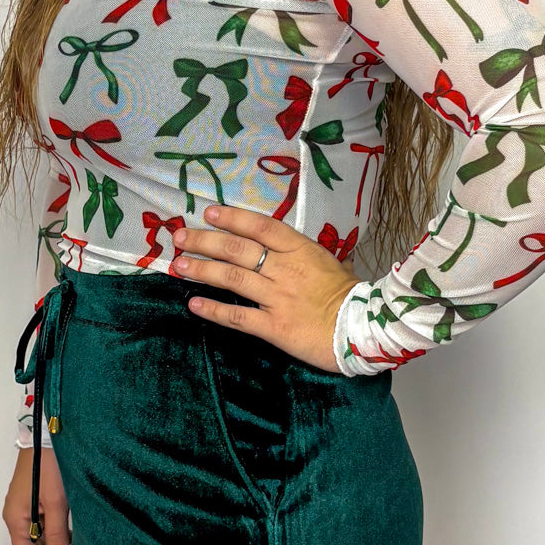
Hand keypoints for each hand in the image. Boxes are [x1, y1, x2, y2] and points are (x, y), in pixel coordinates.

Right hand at [2, 448, 70, 544]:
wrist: (45, 437)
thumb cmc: (48, 465)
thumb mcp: (56, 502)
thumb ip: (56, 533)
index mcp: (15, 519)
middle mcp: (16, 516)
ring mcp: (24, 507)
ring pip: (37, 538)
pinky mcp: (33, 499)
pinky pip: (41, 524)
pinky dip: (55, 534)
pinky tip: (72, 536)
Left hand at [172, 203, 360, 372]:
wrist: (365, 331)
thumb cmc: (351, 295)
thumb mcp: (332, 263)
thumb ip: (306, 254)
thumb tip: (289, 246)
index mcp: (301, 250)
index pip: (261, 226)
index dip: (232, 218)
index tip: (209, 213)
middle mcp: (285, 270)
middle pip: (238, 250)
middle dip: (205, 241)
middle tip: (181, 237)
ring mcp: (277, 298)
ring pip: (232, 279)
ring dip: (201, 270)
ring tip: (179, 265)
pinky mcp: (274, 327)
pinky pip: (237, 317)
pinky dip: (213, 310)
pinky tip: (194, 304)